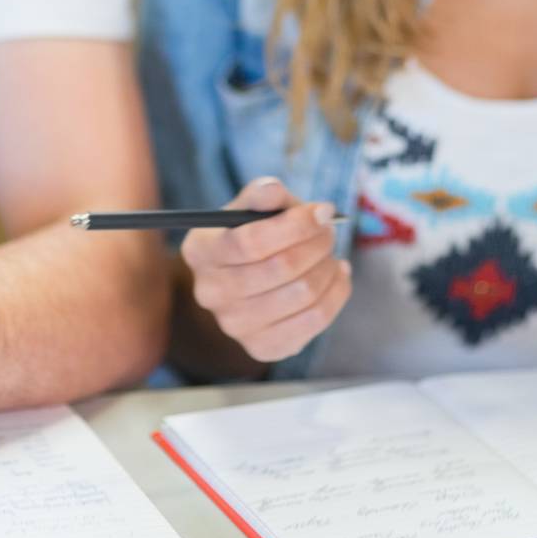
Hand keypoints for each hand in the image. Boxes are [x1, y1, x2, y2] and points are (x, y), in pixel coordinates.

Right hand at [181, 177, 350, 364]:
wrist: (243, 283)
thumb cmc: (251, 235)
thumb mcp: (251, 208)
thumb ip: (261, 194)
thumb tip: (273, 189)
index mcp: (200, 250)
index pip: (250, 241)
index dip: (295, 225)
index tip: (323, 211)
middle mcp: (209, 292)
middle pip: (279, 269)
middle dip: (317, 244)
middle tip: (329, 232)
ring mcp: (234, 325)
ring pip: (301, 295)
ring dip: (328, 268)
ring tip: (331, 254)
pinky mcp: (261, 348)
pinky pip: (314, 322)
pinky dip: (336, 294)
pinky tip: (335, 276)